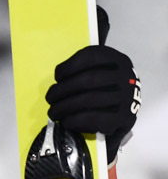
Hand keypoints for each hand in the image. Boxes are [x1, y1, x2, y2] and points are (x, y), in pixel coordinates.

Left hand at [45, 45, 140, 165]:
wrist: (126, 111)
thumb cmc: (105, 90)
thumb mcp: (99, 72)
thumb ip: (81, 71)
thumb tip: (57, 85)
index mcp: (117, 60)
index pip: (91, 56)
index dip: (69, 66)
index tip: (57, 77)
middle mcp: (126, 76)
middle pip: (87, 80)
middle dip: (62, 90)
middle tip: (50, 98)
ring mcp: (128, 98)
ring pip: (89, 100)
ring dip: (64, 107)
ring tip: (53, 112)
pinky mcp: (125, 118)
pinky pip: (96, 119)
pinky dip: (76, 120)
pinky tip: (66, 121)